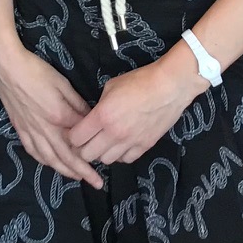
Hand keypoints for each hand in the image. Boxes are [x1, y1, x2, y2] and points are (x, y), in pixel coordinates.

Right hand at [0, 38, 102, 189]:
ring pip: (50, 159)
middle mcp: (46, 129)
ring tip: (78, 178)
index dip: (93, 144)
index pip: (81, 136)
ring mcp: (31, 131)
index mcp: (59, 116)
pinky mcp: (20, 129)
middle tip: (97, 182)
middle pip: (67, 156)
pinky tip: (51, 164)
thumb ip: (77, 104)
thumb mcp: (63, 84)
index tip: (105, 150)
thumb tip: (89, 117)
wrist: (7, 68)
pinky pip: (33, 151)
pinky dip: (44, 161)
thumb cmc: (36, 72)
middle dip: (83, 171)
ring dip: (65, 171)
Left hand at [67, 54, 202, 167]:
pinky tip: (121, 144)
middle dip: (83, 148)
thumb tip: (93, 117)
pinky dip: (120, 155)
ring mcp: (130, 142)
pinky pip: (125, 160)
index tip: (76, 131)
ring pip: (106, 160)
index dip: (73, 135)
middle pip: (88, 155)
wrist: (170, 87)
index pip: (76, 138)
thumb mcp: (111, 87)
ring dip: (102, 152)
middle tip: (88, 139)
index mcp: (103, 115)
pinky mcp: (145, 146)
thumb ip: (99, 105)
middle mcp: (114, 133)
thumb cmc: (140, 81)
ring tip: (105, 142)